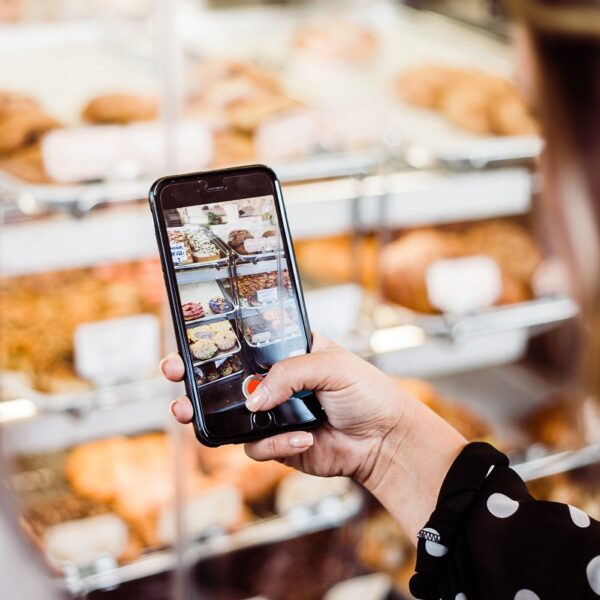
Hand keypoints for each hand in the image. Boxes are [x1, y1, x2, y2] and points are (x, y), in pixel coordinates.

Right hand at [161, 335, 405, 484]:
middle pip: (227, 379)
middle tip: (173, 372)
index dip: (218, 340)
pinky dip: (276, 444)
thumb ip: (289, 374)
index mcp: (288, 353)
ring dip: (208, 415)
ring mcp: (274, 414)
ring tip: (188, 412)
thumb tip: (253, 400)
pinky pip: (256, 446)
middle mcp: (276, 382)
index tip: (192, 337)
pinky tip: (304, 439)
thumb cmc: (366, 392)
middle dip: (195, 377)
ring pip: (229, 416)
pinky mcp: (277, 445)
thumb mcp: (332, 365)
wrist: (385, 440)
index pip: (247, 343)